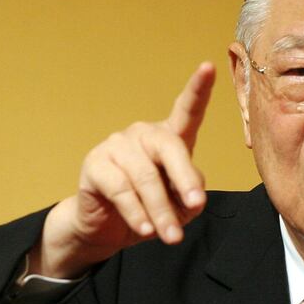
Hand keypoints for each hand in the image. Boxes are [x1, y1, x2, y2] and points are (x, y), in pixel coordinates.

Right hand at [30, 62, 215, 277]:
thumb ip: (190, 194)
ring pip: (145, 177)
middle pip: (169, 147)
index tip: (208, 67)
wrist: (105, 228)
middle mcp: (143, 135)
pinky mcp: (95, 165)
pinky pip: (120, 189)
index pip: (186, 110)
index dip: (197, 89)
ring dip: (161, 211)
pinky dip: (136, 212)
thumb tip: (191, 195)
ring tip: (171, 237)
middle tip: (196, 206)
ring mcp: (116, 146)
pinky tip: (144, 229)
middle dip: (185, 179)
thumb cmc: (149, 209)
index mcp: (168, 138)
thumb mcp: (179, 205)